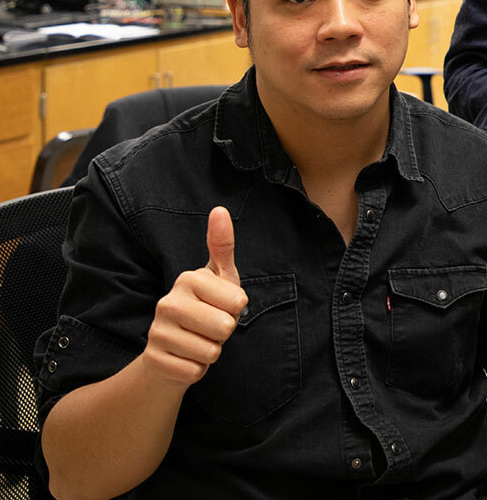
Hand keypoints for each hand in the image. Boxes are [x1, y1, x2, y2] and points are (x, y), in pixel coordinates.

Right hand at [142, 207, 247, 387]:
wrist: (171, 348)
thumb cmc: (205, 306)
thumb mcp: (220, 276)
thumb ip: (222, 245)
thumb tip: (219, 210)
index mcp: (189, 279)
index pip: (238, 302)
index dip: (236, 310)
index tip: (221, 306)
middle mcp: (169, 302)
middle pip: (225, 328)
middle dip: (224, 333)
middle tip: (210, 326)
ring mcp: (157, 332)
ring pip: (210, 352)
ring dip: (211, 352)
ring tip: (198, 340)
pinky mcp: (153, 360)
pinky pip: (194, 372)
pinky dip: (197, 370)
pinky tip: (186, 357)